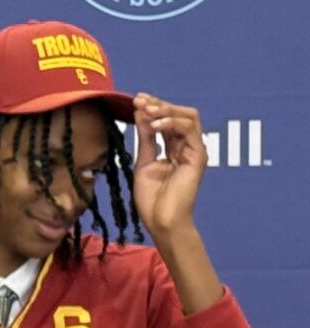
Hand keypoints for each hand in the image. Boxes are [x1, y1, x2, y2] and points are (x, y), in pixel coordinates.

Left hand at [131, 93, 207, 240]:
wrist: (161, 221)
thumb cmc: (152, 199)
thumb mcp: (143, 162)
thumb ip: (146, 139)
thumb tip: (141, 115)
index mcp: (173, 148)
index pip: (166, 120)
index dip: (152, 108)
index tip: (135, 100)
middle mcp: (186, 147)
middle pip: (179, 114)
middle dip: (158, 104)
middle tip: (140, 99)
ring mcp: (194, 150)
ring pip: (188, 117)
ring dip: (166, 109)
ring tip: (147, 110)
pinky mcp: (199, 156)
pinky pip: (190, 130)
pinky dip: (172, 122)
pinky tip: (156, 124)